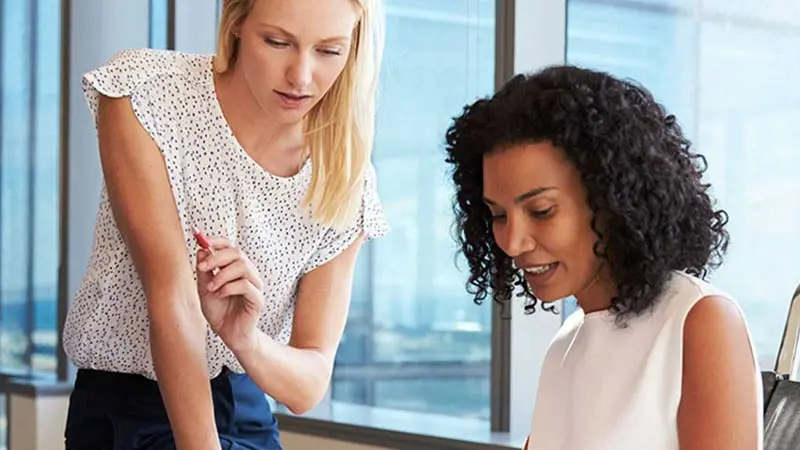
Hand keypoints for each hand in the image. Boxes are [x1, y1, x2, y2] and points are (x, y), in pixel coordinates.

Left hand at [196, 236, 263, 354]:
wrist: (228, 334)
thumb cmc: (219, 311)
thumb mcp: (204, 288)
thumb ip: (204, 271)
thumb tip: (202, 249)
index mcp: (236, 268)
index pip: (231, 246)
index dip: (217, 241)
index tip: (202, 241)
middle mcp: (248, 274)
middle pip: (238, 253)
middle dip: (217, 257)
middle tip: (202, 267)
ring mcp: (255, 286)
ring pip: (243, 267)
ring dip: (222, 275)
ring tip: (211, 287)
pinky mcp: (258, 299)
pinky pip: (245, 285)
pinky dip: (228, 288)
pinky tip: (219, 295)